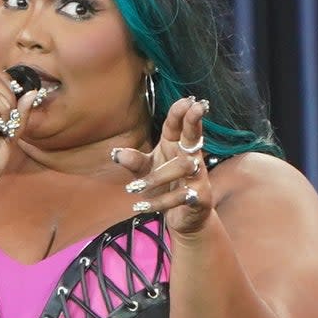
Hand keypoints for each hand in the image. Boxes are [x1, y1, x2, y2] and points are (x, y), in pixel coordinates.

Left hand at [112, 96, 210, 235]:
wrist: (184, 218)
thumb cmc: (165, 187)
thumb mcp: (145, 172)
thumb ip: (133, 161)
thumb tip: (116, 153)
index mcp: (176, 146)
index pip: (178, 126)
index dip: (182, 112)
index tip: (187, 99)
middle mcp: (190, 158)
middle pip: (194, 136)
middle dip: (194, 122)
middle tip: (196, 108)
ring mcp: (198, 177)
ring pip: (183, 167)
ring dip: (158, 176)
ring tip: (133, 187)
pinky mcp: (201, 198)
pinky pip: (182, 196)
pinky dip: (161, 202)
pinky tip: (142, 206)